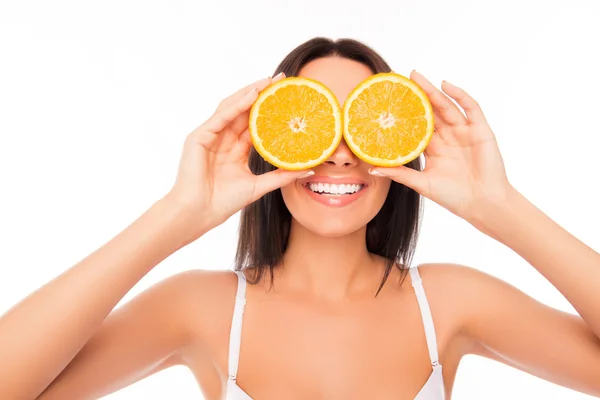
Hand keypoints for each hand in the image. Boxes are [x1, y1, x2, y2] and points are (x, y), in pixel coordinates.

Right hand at [164, 73, 312, 239]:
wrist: (200, 213)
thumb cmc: (223, 202)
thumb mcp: (259, 186)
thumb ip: (281, 176)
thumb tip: (308, 170)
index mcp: (236, 149)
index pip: (255, 123)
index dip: (270, 109)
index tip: (289, 96)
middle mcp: (223, 139)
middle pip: (244, 110)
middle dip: (262, 93)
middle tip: (281, 79)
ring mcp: (210, 136)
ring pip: (231, 107)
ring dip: (250, 93)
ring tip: (268, 81)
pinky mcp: (199, 136)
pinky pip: (221, 116)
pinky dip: (237, 105)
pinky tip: (252, 95)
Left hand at [369, 70, 514, 224]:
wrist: (482, 204)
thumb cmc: (453, 196)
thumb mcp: (421, 183)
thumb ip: (399, 174)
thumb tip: (371, 168)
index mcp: (433, 148)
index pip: (416, 125)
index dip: (403, 113)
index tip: (387, 101)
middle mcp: (448, 137)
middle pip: (430, 111)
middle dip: (416, 95)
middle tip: (400, 79)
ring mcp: (464, 132)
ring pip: (446, 106)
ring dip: (432, 91)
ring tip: (416, 76)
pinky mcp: (480, 130)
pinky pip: (470, 108)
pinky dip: (459, 95)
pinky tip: (445, 85)